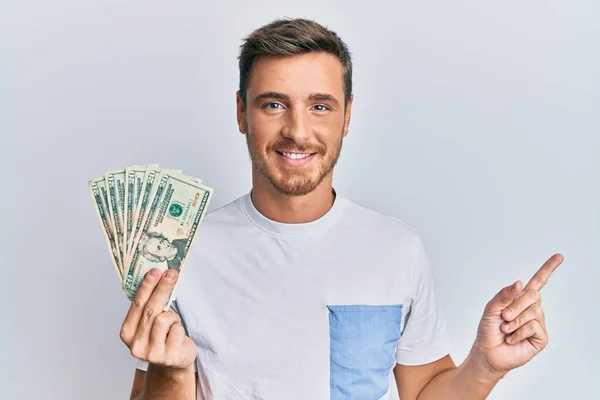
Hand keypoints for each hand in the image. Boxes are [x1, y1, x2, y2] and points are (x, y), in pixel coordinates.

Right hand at [120, 268, 195, 369]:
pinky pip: (177, 330)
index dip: (146, 286)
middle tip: (171, 273)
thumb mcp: (150, 322)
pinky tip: (176, 336)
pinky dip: (179, 328)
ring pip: (165, 319)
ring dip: (173, 316)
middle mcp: (136, 345)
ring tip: (173, 322)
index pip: (137, 304)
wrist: (174, 361)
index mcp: (127, 332)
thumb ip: (148, 305)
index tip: (155, 271)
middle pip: (150, 309)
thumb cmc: (162, 336)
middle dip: (162, 288)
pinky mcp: (168, 357)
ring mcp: (152, 353)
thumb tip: (157, 275)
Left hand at [472, 253, 563, 375]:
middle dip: (514, 306)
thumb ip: (504, 295)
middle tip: (504, 317)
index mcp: (520, 299)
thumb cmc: (489, 329)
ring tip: (506, 329)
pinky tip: (512, 338)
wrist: (487, 352)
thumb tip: (520, 283)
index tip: (559, 256)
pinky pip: (533, 327)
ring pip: (532, 312)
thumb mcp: (491, 308)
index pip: (538, 282)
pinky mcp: (541, 337)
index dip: (548, 269)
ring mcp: (538, 323)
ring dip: (514, 321)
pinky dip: (518, 333)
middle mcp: (532, 308)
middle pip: (532, 296)